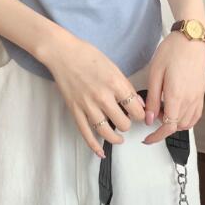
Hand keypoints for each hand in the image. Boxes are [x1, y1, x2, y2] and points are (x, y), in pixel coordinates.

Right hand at [40, 35, 146, 157]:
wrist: (63, 53)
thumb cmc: (87, 55)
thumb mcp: (113, 66)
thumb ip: (125, 86)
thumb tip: (138, 104)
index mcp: (115, 84)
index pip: (136, 110)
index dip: (141, 114)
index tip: (140, 114)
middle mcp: (103, 97)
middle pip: (124, 123)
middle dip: (128, 123)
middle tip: (126, 119)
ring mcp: (87, 105)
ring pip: (107, 132)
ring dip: (116, 137)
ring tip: (119, 136)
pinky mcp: (75, 110)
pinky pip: (86, 134)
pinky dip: (94, 146)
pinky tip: (101, 151)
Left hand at [142, 31, 204, 143]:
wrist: (191, 39)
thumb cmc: (172, 51)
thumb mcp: (155, 73)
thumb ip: (151, 99)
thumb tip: (148, 118)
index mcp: (176, 96)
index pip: (167, 126)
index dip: (156, 136)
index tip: (147, 139)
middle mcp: (190, 100)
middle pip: (177, 126)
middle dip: (163, 129)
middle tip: (150, 121)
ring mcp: (198, 97)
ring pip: (187, 123)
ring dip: (174, 125)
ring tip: (161, 114)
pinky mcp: (201, 93)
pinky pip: (196, 115)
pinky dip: (186, 119)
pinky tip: (176, 112)